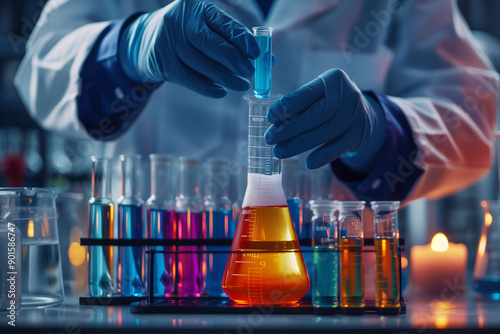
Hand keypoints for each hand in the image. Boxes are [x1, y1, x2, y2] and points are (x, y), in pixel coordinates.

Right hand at [119, 0, 259, 97]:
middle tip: (250, 72)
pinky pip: (188, 78)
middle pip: (208, 43)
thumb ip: (237, 41)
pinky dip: (207, 87)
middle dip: (233, 60)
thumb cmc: (191, 35)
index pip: (222, 22)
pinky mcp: (162, 62)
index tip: (257, 53)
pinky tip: (222, 92)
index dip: (241, 38)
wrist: (149, 41)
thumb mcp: (210, 28)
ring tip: (242, 85)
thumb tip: (269, 60)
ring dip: (224, 77)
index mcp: (197, 7)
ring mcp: (167, 41)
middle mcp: (179, 20)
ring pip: (199, 63)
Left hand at [264, 68, 384, 170]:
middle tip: (270, 138)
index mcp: (333, 79)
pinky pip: (339, 147)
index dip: (286, 107)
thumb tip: (275, 122)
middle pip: (316, 115)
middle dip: (289, 129)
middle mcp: (348, 95)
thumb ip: (300, 103)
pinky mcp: (359, 134)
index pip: (306, 95)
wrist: (363, 115)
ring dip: (299, 144)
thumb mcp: (319, 93)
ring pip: (325, 132)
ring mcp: (356, 115)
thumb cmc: (330, 102)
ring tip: (279, 151)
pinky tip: (308, 163)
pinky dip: (323, 156)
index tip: (270, 118)